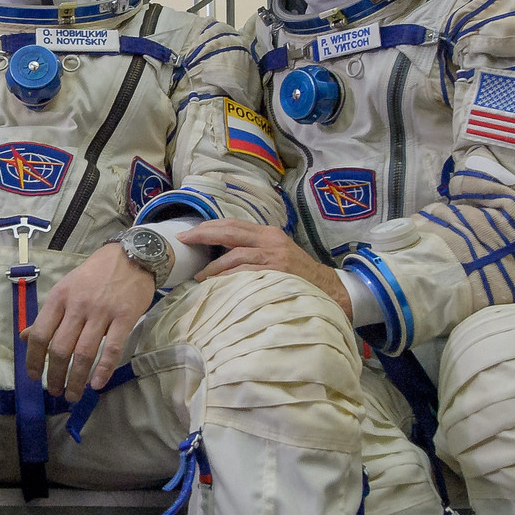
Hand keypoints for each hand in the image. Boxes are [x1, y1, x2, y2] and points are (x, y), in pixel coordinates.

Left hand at [25, 243, 155, 402]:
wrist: (132, 256)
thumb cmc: (95, 275)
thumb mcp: (65, 288)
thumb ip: (48, 315)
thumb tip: (24, 336)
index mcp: (59, 297)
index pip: (39, 334)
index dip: (33, 359)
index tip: (33, 377)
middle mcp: (78, 305)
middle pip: (60, 348)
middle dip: (54, 375)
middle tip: (54, 391)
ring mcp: (102, 312)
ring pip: (84, 353)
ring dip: (76, 379)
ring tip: (72, 395)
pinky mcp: (125, 317)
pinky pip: (112, 348)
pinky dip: (103, 369)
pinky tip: (97, 384)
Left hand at [180, 219, 352, 316]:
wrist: (329, 289)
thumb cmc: (298, 274)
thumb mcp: (277, 253)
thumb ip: (253, 250)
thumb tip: (219, 255)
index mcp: (268, 233)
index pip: (233, 224)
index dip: (208, 227)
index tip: (188, 233)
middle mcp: (270, 241)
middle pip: (230, 232)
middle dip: (204, 235)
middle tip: (184, 241)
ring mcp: (275, 258)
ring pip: (236, 256)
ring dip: (213, 266)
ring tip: (199, 275)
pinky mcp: (278, 275)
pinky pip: (246, 274)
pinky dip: (228, 279)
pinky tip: (216, 284)